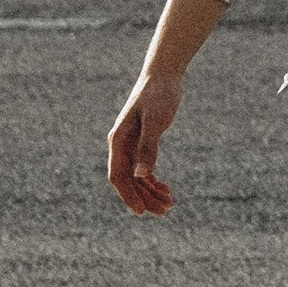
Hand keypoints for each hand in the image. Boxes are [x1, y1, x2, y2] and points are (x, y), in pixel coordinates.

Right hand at [108, 68, 183, 217]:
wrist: (163, 75)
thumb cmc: (158, 94)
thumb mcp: (155, 120)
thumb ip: (148, 147)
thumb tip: (141, 175)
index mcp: (119, 141)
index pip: (118, 176)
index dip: (128, 195)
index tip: (142, 211)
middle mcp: (122, 145)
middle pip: (128, 180)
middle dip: (144, 197)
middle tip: (164, 212)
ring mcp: (131, 145)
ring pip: (137, 177)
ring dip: (150, 192)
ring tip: (169, 205)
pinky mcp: (142, 142)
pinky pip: (144, 168)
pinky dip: (153, 180)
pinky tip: (166, 189)